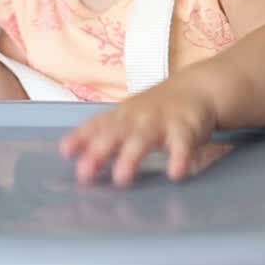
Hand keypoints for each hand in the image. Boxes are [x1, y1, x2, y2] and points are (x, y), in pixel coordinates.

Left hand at [59, 82, 216, 186]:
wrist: (199, 87)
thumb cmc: (156, 110)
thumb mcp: (128, 117)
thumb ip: (101, 134)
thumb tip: (65, 151)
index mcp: (122, 116)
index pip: (98, 125)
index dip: (81, 137)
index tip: (66, 152)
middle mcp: (138, 118)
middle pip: (116, 132)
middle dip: (100, 150)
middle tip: (85, 172)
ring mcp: (162, 122)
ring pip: (144, 138)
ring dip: (132, 156)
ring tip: (122, 177)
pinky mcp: (187, 128)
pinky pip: (183, 144)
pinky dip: (179, 157)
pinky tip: (175, 173)